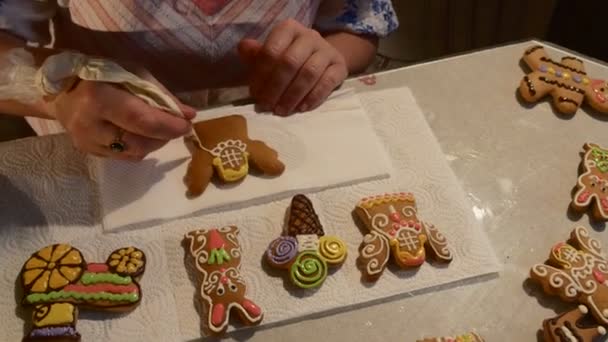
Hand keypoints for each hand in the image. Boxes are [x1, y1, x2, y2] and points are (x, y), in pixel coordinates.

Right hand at [47, 67, 195, 159]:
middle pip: (139, 143)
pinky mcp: (88, 153)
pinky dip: (140, 147)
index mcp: (98, 98)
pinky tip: (140, 134)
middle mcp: (89, 125)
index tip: (187, 125)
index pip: (141, 120)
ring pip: (134, 154)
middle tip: (175, 127)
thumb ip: (160, 94)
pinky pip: (124, 157)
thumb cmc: (100, 74)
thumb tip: (188, 114)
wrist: (58, 90)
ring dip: (154, 144)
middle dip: (164, 137)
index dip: (168, 126)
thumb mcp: (131, 72)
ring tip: (158, 129)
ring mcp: (86, 143)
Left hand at [238, 19, 347, 115]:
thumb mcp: (271, 54)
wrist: (323, 59)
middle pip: (290, 62)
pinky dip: (313, 97)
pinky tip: (301, 109)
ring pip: (309, 73)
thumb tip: (243, 48)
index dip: (262, 75)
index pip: (272, 51)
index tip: (255, 94)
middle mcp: (309, 36)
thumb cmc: (290, 58)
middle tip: (267, 106)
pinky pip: (327, 83)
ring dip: (293, 95)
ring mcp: (327, 50)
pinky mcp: (340, 66)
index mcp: (289, 29)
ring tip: (282, 111)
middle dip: (276, 87)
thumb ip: (256, 55)